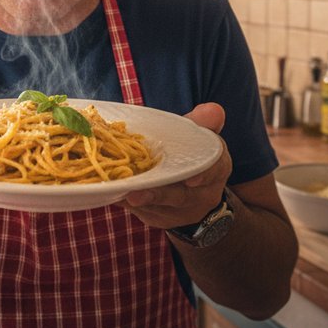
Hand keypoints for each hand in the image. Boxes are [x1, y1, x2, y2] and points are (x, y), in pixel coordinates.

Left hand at [119, 103, 232, 228]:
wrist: (192, 194)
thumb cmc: (191, 155)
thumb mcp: (201, 138)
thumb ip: (202, 123)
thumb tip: (212, 110)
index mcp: (215, 169)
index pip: (214, 170)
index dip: (204, 175)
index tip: (192, 180)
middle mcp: (200, 195)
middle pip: (179, 196)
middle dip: (157, 195)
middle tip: (135, 194)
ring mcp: (177, 211)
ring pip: (155, 207)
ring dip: (136, 199)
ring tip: (119, 193)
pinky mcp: (156, 218)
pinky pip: (139, 210)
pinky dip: (125, 200)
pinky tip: (112, 191)